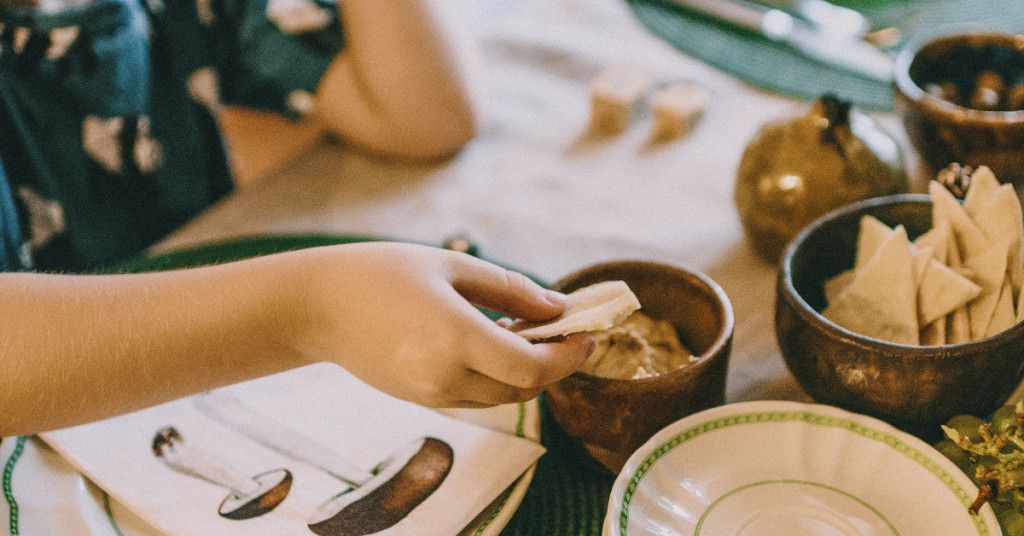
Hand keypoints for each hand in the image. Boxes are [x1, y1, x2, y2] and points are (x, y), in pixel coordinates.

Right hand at [291, 242, 594, 406]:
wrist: (315, 307)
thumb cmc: (381, 273)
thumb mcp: (452, 267)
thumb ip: (511, 289)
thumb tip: (558, 306)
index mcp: (456, 339)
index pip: (533, 368)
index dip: (569, 356)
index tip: (588, 334)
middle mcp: (446, 377)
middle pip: (524, 389)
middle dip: (555, 364)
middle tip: (565, 329)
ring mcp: (431, 394)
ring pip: (502, 397)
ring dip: (526, 371)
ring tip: (528, 329)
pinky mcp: (420, 399)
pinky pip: (475, 396)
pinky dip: (497, 377)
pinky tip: (494, 341)